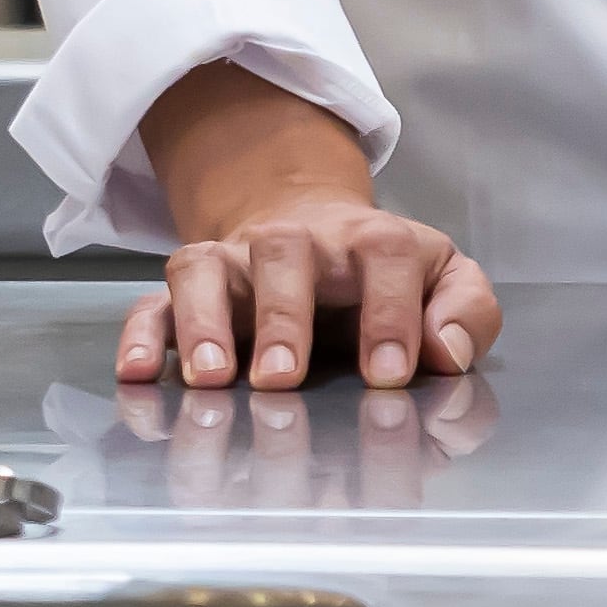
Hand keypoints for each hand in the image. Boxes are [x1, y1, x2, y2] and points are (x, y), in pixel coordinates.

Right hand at [119, 62, 499, 391]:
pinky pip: (152, 302)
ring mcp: (236, 262)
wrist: (312, 229)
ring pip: (208, 272)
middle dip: (285, 317)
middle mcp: (299, 243)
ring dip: (205, 323)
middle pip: (287, 258)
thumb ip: (467, 313)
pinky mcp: (189, 290)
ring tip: (212, 378)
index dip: (391, 313)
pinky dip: (141, 333)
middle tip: (284, 377)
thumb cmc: (383, 272)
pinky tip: (139, 372)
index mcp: (373, 240)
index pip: (388, 259)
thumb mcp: (444, 279)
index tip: (390, 373)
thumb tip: (449, 354)